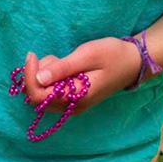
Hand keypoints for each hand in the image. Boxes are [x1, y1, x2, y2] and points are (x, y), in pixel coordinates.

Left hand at [23, 36, 141, 113]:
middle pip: (36, 96)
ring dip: (45, 74)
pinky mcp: (72, 98)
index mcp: (76, 98)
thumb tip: (38, 77)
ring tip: (64, 60)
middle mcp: (71, 106)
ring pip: (42, 93)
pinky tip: (65, 66)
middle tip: (55, 58)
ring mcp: (72, 104)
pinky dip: (51, 76)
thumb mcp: (87, 55)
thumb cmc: (113, 55)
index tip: (32, 55)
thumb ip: (63, 68)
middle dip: (37, 74)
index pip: (38, 96)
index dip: (29, 76)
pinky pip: (51, 90)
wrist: (133, 62)